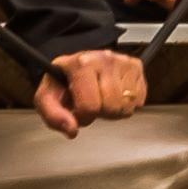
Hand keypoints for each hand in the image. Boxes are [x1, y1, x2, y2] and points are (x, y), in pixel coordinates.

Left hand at [34, 49, 149, 134]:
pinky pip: (139, 100)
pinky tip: (115, 93)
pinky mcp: (136, 66)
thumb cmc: (65, 82)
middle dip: (101, 113)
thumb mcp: (48, 97)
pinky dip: (127, 103)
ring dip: (114, 109)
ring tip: (103, 98)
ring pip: (127, 106)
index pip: (89, 106)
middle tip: (92, 103)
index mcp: (81, 65)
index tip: (78, 111)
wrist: (78, 64)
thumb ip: (53, 116)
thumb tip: (71, 129)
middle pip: (111, 108)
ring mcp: (122, 61)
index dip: (83, 117)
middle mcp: (103, 59)